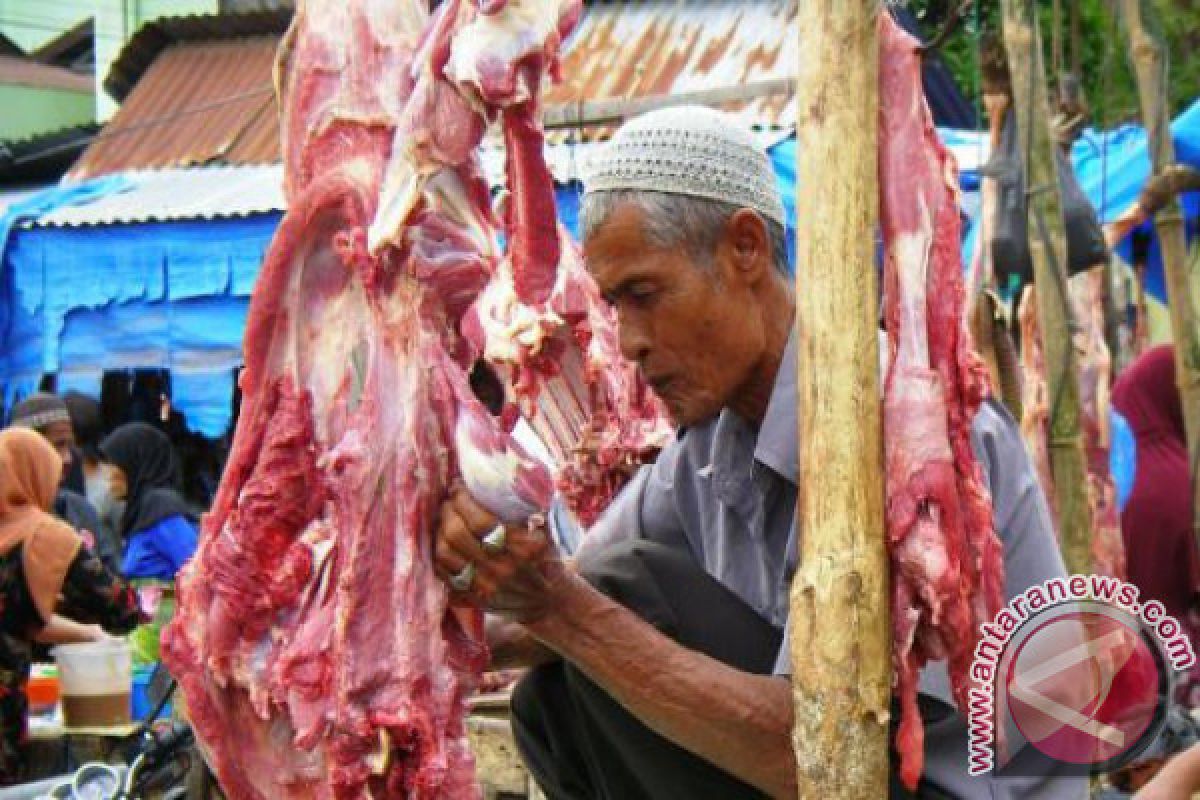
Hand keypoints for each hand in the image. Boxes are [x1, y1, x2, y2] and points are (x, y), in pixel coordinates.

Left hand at [435, 486, 564, 621]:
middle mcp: (502, 569)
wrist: (549, 600)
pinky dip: (438, 555)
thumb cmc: (547, 558)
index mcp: (522, 548)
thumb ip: (530, 506)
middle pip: (457, 535)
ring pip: (444, 554)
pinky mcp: (473, 598)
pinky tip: (443, 542)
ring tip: (444, 519)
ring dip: (439, 531)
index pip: (480, 520)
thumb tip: (506, 474)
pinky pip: (443, 573)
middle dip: (447, 511)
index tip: (458, 486)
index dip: (462, 499)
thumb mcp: (546, 531)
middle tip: (449, 501)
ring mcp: (485, 586)